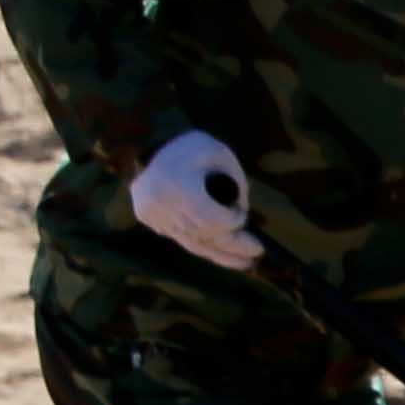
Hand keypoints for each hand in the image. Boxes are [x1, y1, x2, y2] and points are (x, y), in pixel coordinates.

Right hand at [127, 129, 262, 270]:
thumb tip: (244, 225)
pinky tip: (223, 253)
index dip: (232, 222)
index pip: (210, 219)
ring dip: (220, 254)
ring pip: (191, 242)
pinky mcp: (147, 217)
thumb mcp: (224, 159)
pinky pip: (181, 237)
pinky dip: (202, 244)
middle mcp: (160, 202)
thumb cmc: (195, 147)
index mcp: (178, 184)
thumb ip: (237, 191)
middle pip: (203, 235)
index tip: (242, 215)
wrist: (153, 141)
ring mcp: (151, 212)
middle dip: (233, 246)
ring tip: (245, 262)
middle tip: (257, 253)